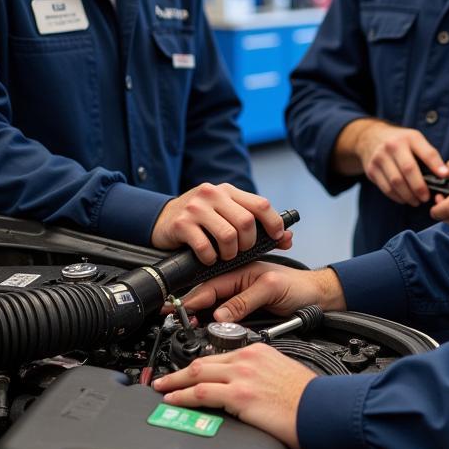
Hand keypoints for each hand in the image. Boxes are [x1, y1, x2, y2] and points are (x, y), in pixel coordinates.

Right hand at [150, 184, 292, 262]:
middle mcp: (213, 194)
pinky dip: (210, 258)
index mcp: (229, 190)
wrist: (161, 218)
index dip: (274, 223)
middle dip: (249, 243)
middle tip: (242, 251)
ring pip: (228, 235)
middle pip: (246, 222)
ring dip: (230, 253)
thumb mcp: (227, 214)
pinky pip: (204, 246)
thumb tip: (287, 238)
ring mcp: (196, 207)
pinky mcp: (181, 223)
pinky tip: (208, 258)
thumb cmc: (200, 219)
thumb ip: (256, 224)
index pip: (261, 204)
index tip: (277, 237)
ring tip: (225, 255)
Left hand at [153, 343, 313, 448]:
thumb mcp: (282, 374)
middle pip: (203, 362)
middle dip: (179, 371)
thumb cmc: (308, 398)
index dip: (198, 364)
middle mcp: (248, 359)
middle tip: (164, 378)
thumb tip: (247, 389)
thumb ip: (260, 375)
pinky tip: (173, 401)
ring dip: (174, 383)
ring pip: (197, 375)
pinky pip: (202, 393)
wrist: (321, 409)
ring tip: (162, 390)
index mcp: (258, 352)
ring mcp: (242, 376)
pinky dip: (182, 396)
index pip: (219, 356)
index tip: (188, 371)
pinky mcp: (240, 395)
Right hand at [181, 262, 345, 322]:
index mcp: (239, 273)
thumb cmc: (298, 286)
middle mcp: (236, 285)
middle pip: (207, 300)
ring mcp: (241, 299)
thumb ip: (244, 301)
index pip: (208, 287)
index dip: (192, 300)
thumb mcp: (270, 289)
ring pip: (214, 311)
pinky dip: (217, 327)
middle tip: (181, 325)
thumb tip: (220, 315)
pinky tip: (211, 333)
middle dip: (192, 312)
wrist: (318, 298)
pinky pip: (227, 320)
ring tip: (191, 330)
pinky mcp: (247, 312)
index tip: (178, 312)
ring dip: (203, 320)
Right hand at [335, 118, 446, 206]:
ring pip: (396, 182)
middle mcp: (393, 146)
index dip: (436, 165)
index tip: (445, 176)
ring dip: (408, 195)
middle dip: (420, 187)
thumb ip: (428, 155)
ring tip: (416, 201)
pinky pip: (386, 188)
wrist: (370, 137)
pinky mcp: (371, 169)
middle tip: (426, 198)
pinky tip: (404, 199)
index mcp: (410, 138)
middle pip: (408, 170)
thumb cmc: (400, 142)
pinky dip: (397, 197)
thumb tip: (444, 175)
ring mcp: (380, 158)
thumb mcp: (414, 140)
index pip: (426, 152)